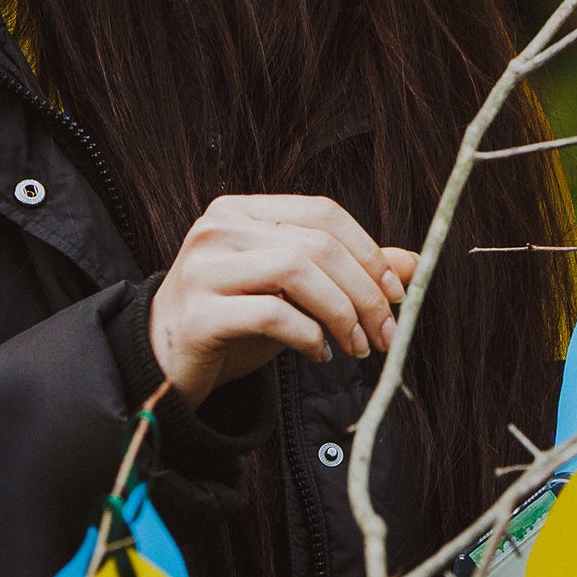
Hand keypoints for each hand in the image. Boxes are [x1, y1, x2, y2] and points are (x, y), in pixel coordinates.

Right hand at [149, 194, 416, 405]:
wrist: (163, 364)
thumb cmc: (232, 320)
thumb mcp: (293, 290)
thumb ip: (346, 272)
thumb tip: (413, 263)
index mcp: (240, 212)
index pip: (321, 212)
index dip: (368, 250)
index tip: (396, 293)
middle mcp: (218, 229)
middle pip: (316, 244)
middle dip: (363, 291)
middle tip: (385, 334)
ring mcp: (203, 269)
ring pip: (297, 272)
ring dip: (341, 314)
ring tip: (356, 347)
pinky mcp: (199, 315)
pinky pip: (272, 314)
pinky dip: (308, 336)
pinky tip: (318, 354)